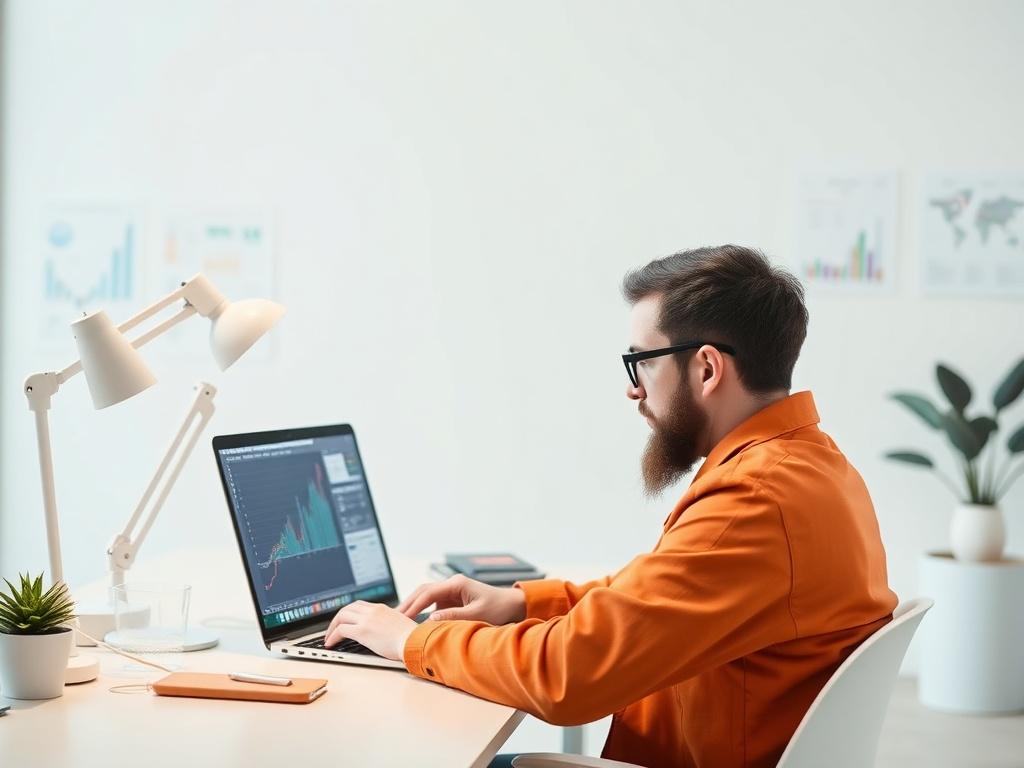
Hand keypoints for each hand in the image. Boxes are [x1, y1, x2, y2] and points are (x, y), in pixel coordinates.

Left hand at [323, 601, 417, 660]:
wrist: (414, 641)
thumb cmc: (411, 638)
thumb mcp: (398, 625)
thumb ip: (388, 624)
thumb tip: (385, 632)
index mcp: (381, 609)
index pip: (359, 605)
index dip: (349, 613)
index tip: (344, 621)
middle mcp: (373, 610)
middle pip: (347, 608)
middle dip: (337, 618)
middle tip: (332, 629)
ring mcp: (367, 619)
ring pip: (341, 616)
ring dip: (332, 626)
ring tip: (329, 637)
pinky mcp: (362, 631)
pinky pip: (340, 630)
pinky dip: (333, 636)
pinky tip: (331, 643)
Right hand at [397, 574, 526, 623]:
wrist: (511, 604)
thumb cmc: (498, 608)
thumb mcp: (476, 614)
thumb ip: (453, 616)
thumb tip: (430, 620)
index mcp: (456, 584)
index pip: (428, 592)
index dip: (414, 604)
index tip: (402, 616)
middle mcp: (451, 584)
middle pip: (423, 591)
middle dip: (408, 603)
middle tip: (393, 617)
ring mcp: (451, 591)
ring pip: (426, 596)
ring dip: (413, 607)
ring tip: (399, 620)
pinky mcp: (452, 599)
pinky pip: (433, 604)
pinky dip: (422, 611)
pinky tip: (414, 621)